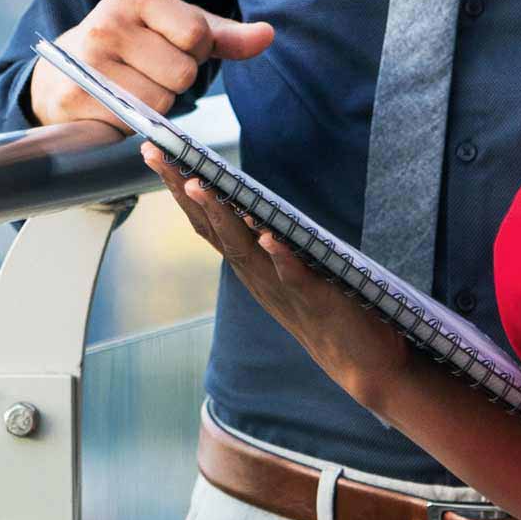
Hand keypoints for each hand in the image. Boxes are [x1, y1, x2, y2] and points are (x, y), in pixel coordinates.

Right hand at [28, 0, 273, 127]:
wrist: (58, 75)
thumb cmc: (128, 48)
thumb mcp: (173, 31)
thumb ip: (222, 35)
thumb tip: (267, 35)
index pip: (197, 34)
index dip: (194, 52)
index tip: (169, 48)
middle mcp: (108, 22)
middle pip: (183, 72)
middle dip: (173, 81)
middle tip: (145, 72)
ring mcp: (89, 62)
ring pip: (161, 103)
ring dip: (153, 105)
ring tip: (128, 88)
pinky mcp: (76, 97)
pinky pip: (132, 123)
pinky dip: (130, 122)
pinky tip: (111, 105)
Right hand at [142, 144, 410, 416]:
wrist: (365, 366)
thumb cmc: (331, 311)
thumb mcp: (290, 272)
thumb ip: (270, 246)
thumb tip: (251, 207)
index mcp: (251, 267)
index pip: (207, 223)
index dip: (179, 188)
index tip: (155, 152)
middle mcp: (257, 278)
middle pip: (212, 230)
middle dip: (181, 190)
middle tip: (155, 154)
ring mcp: (284, 292)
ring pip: (243, 251)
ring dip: (220, 218)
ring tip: (199, 186)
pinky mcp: (318, 302)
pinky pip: (294, 277)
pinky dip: (280, 257)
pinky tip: (268, 235)